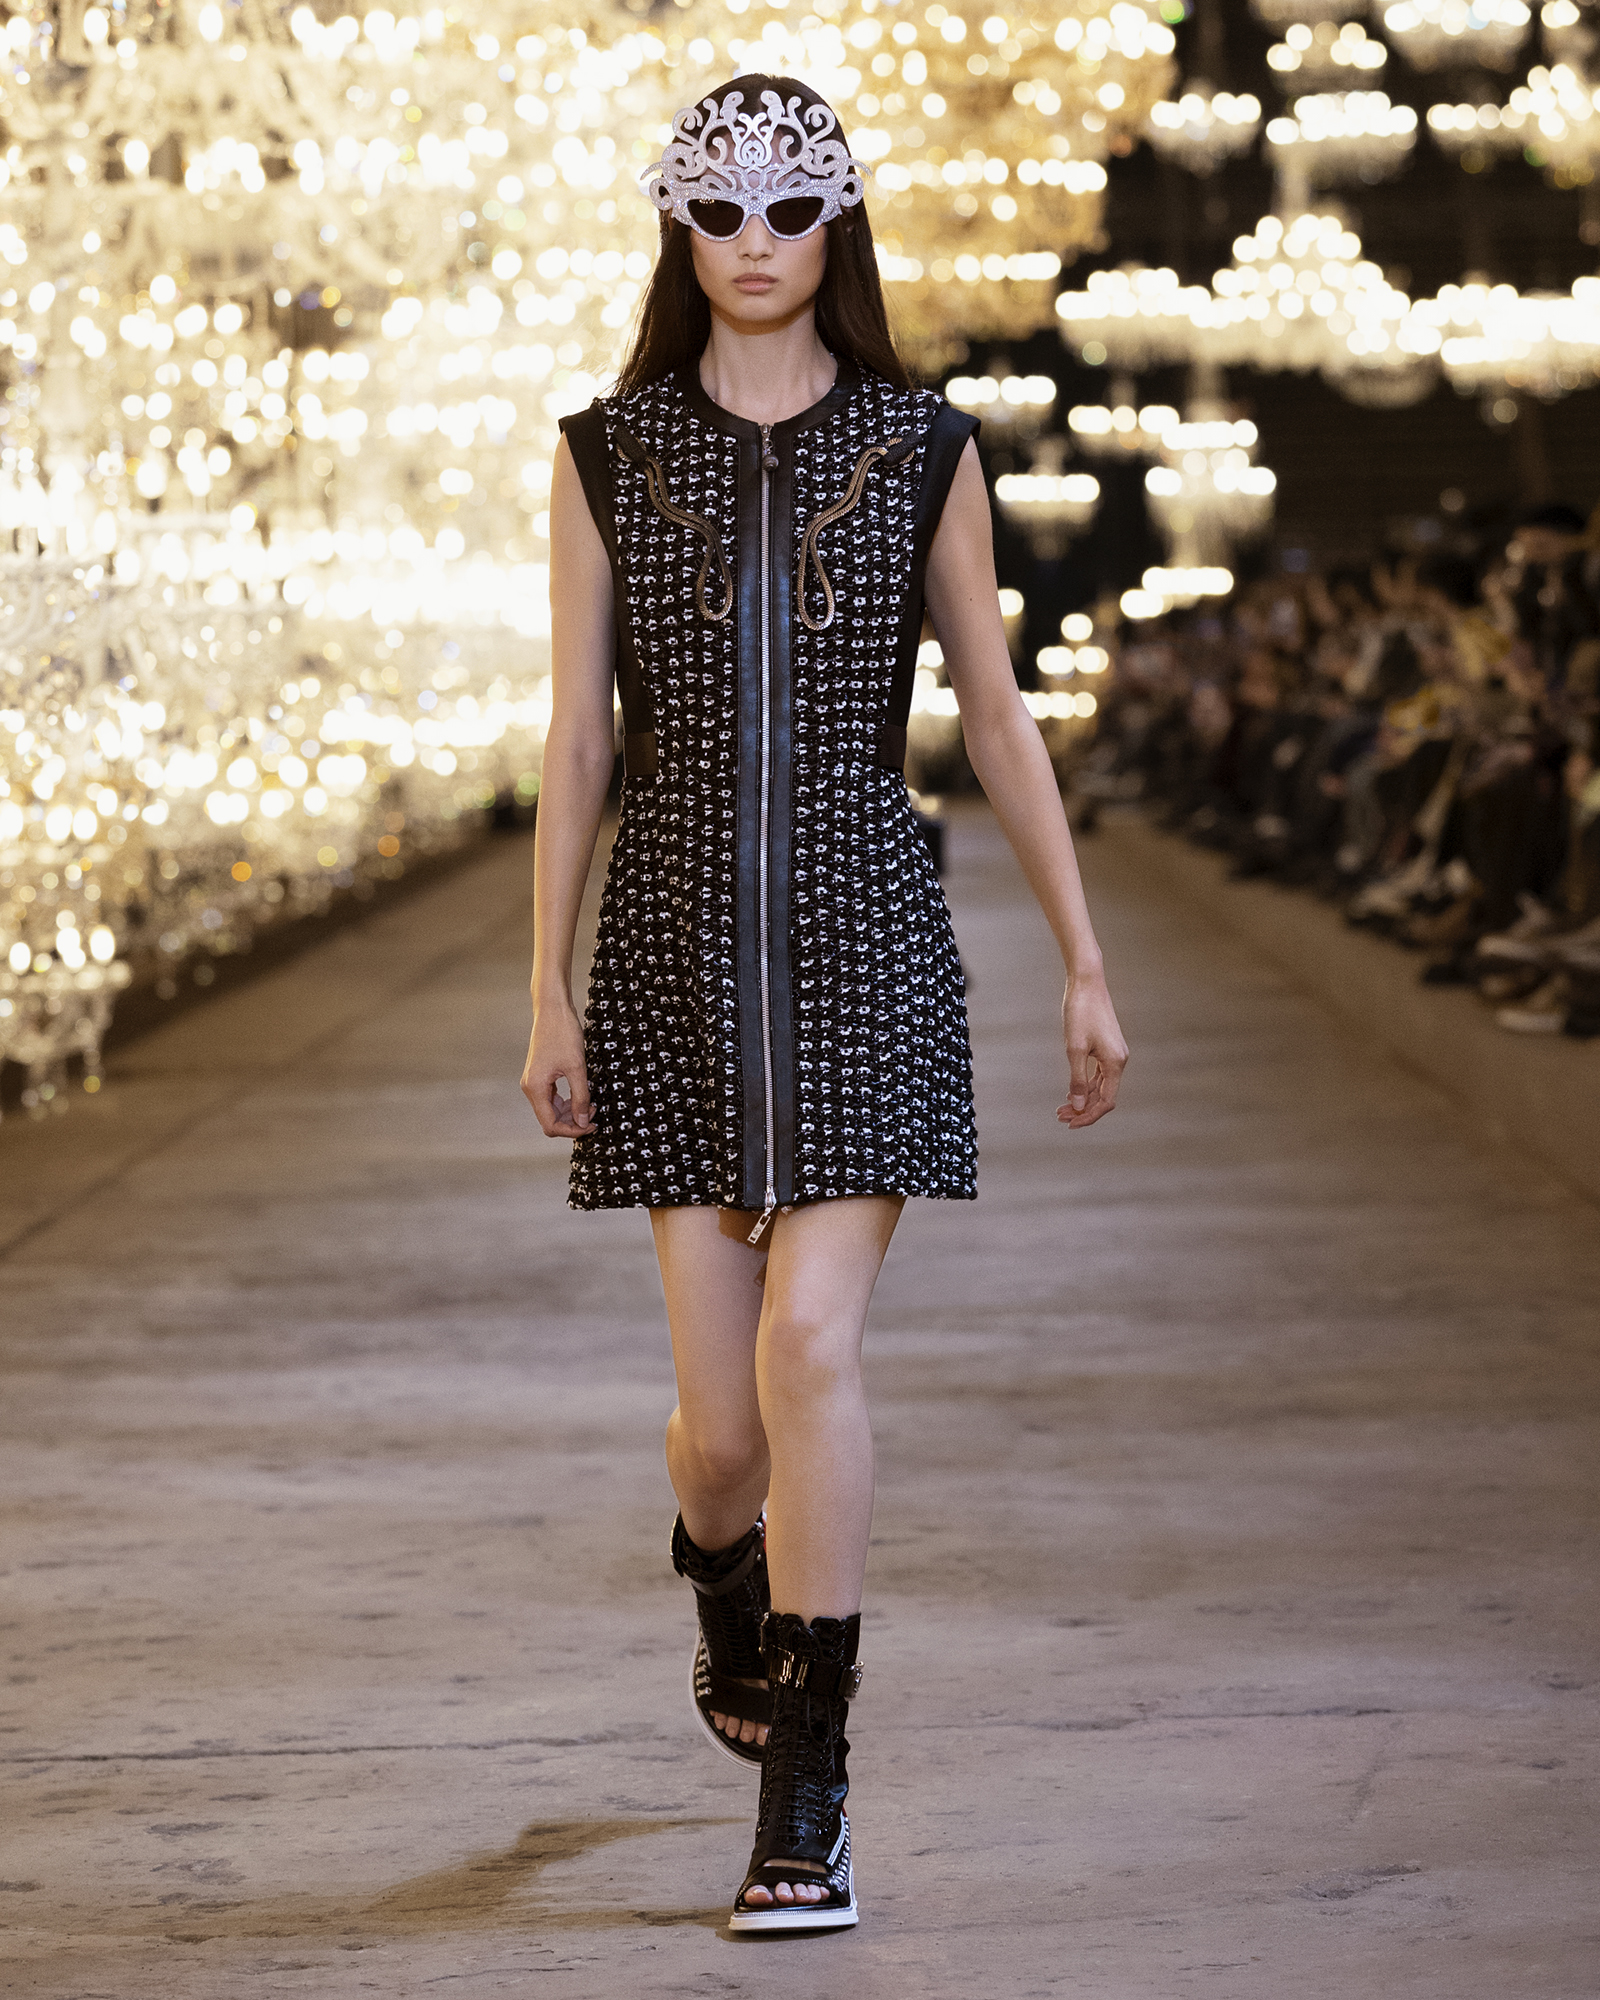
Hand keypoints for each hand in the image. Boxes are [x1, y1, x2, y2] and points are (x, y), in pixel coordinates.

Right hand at [521, 1003, 594, 1137]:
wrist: (552, 1009)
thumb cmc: (563, 1033)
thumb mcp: (577, 1067)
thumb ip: (581, 1097)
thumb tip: (583, 1122)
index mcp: (535, 1088)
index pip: (551, 1125)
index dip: (572, 1130)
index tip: (591, 1125)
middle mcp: (530, 1087)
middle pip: (550, 1120)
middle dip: (573, 1121)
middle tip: (594, 1114)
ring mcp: (534, 1081)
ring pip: (552, 1110)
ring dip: (571, 1112)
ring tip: (591, 1104)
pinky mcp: (540, 1075)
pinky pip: (552, 1098)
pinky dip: (567, 1101)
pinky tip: (582, 1095)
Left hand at [1058, 972, 1127, 1128]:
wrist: (1086, 983)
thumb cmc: (1079, 1013)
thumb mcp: (1074, 1049)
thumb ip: (1077, 1079)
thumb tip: (1080, 1106)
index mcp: (1115, 1063)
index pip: (1106, 1101)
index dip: (1089, 1116)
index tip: (1070, 1123)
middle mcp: (1119, 1060)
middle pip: (1104, 1096)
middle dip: (1083, 1109)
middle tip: (1060, 1117)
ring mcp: (1114, 1053)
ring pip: (1101, 1086)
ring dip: (1083, 1099)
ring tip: (1062, 1108)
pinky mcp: (1107, 1046)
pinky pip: (1099, 1074)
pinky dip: (1086, 1085)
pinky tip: (1072, 1092)